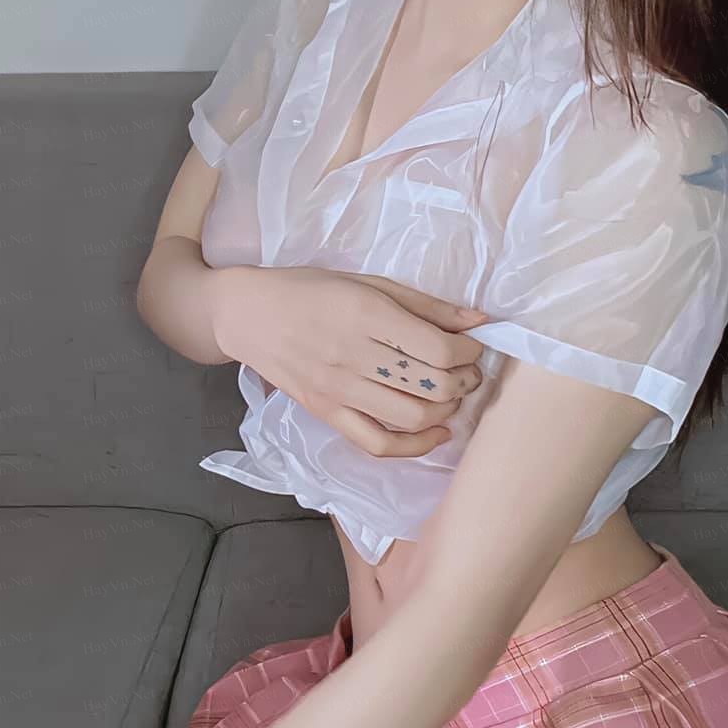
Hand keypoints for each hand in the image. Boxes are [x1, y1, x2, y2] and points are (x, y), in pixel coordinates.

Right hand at [209, 266, 489, 457]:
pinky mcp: (326, 414)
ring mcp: (338, 391)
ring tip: (453, 395)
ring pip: (412, 417)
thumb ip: (425, 304)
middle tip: (468, 371)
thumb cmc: (310, 289)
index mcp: (366, 315)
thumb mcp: (368, 281)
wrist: (247, 315)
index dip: (469, 352)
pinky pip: (377, 444)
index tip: (472, 346)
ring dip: (447, 410)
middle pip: (431, 386)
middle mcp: (353, 356)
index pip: (438, 350)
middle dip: (464, 381)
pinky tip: (436, 432)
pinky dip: (415, 446)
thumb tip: (479, 322)